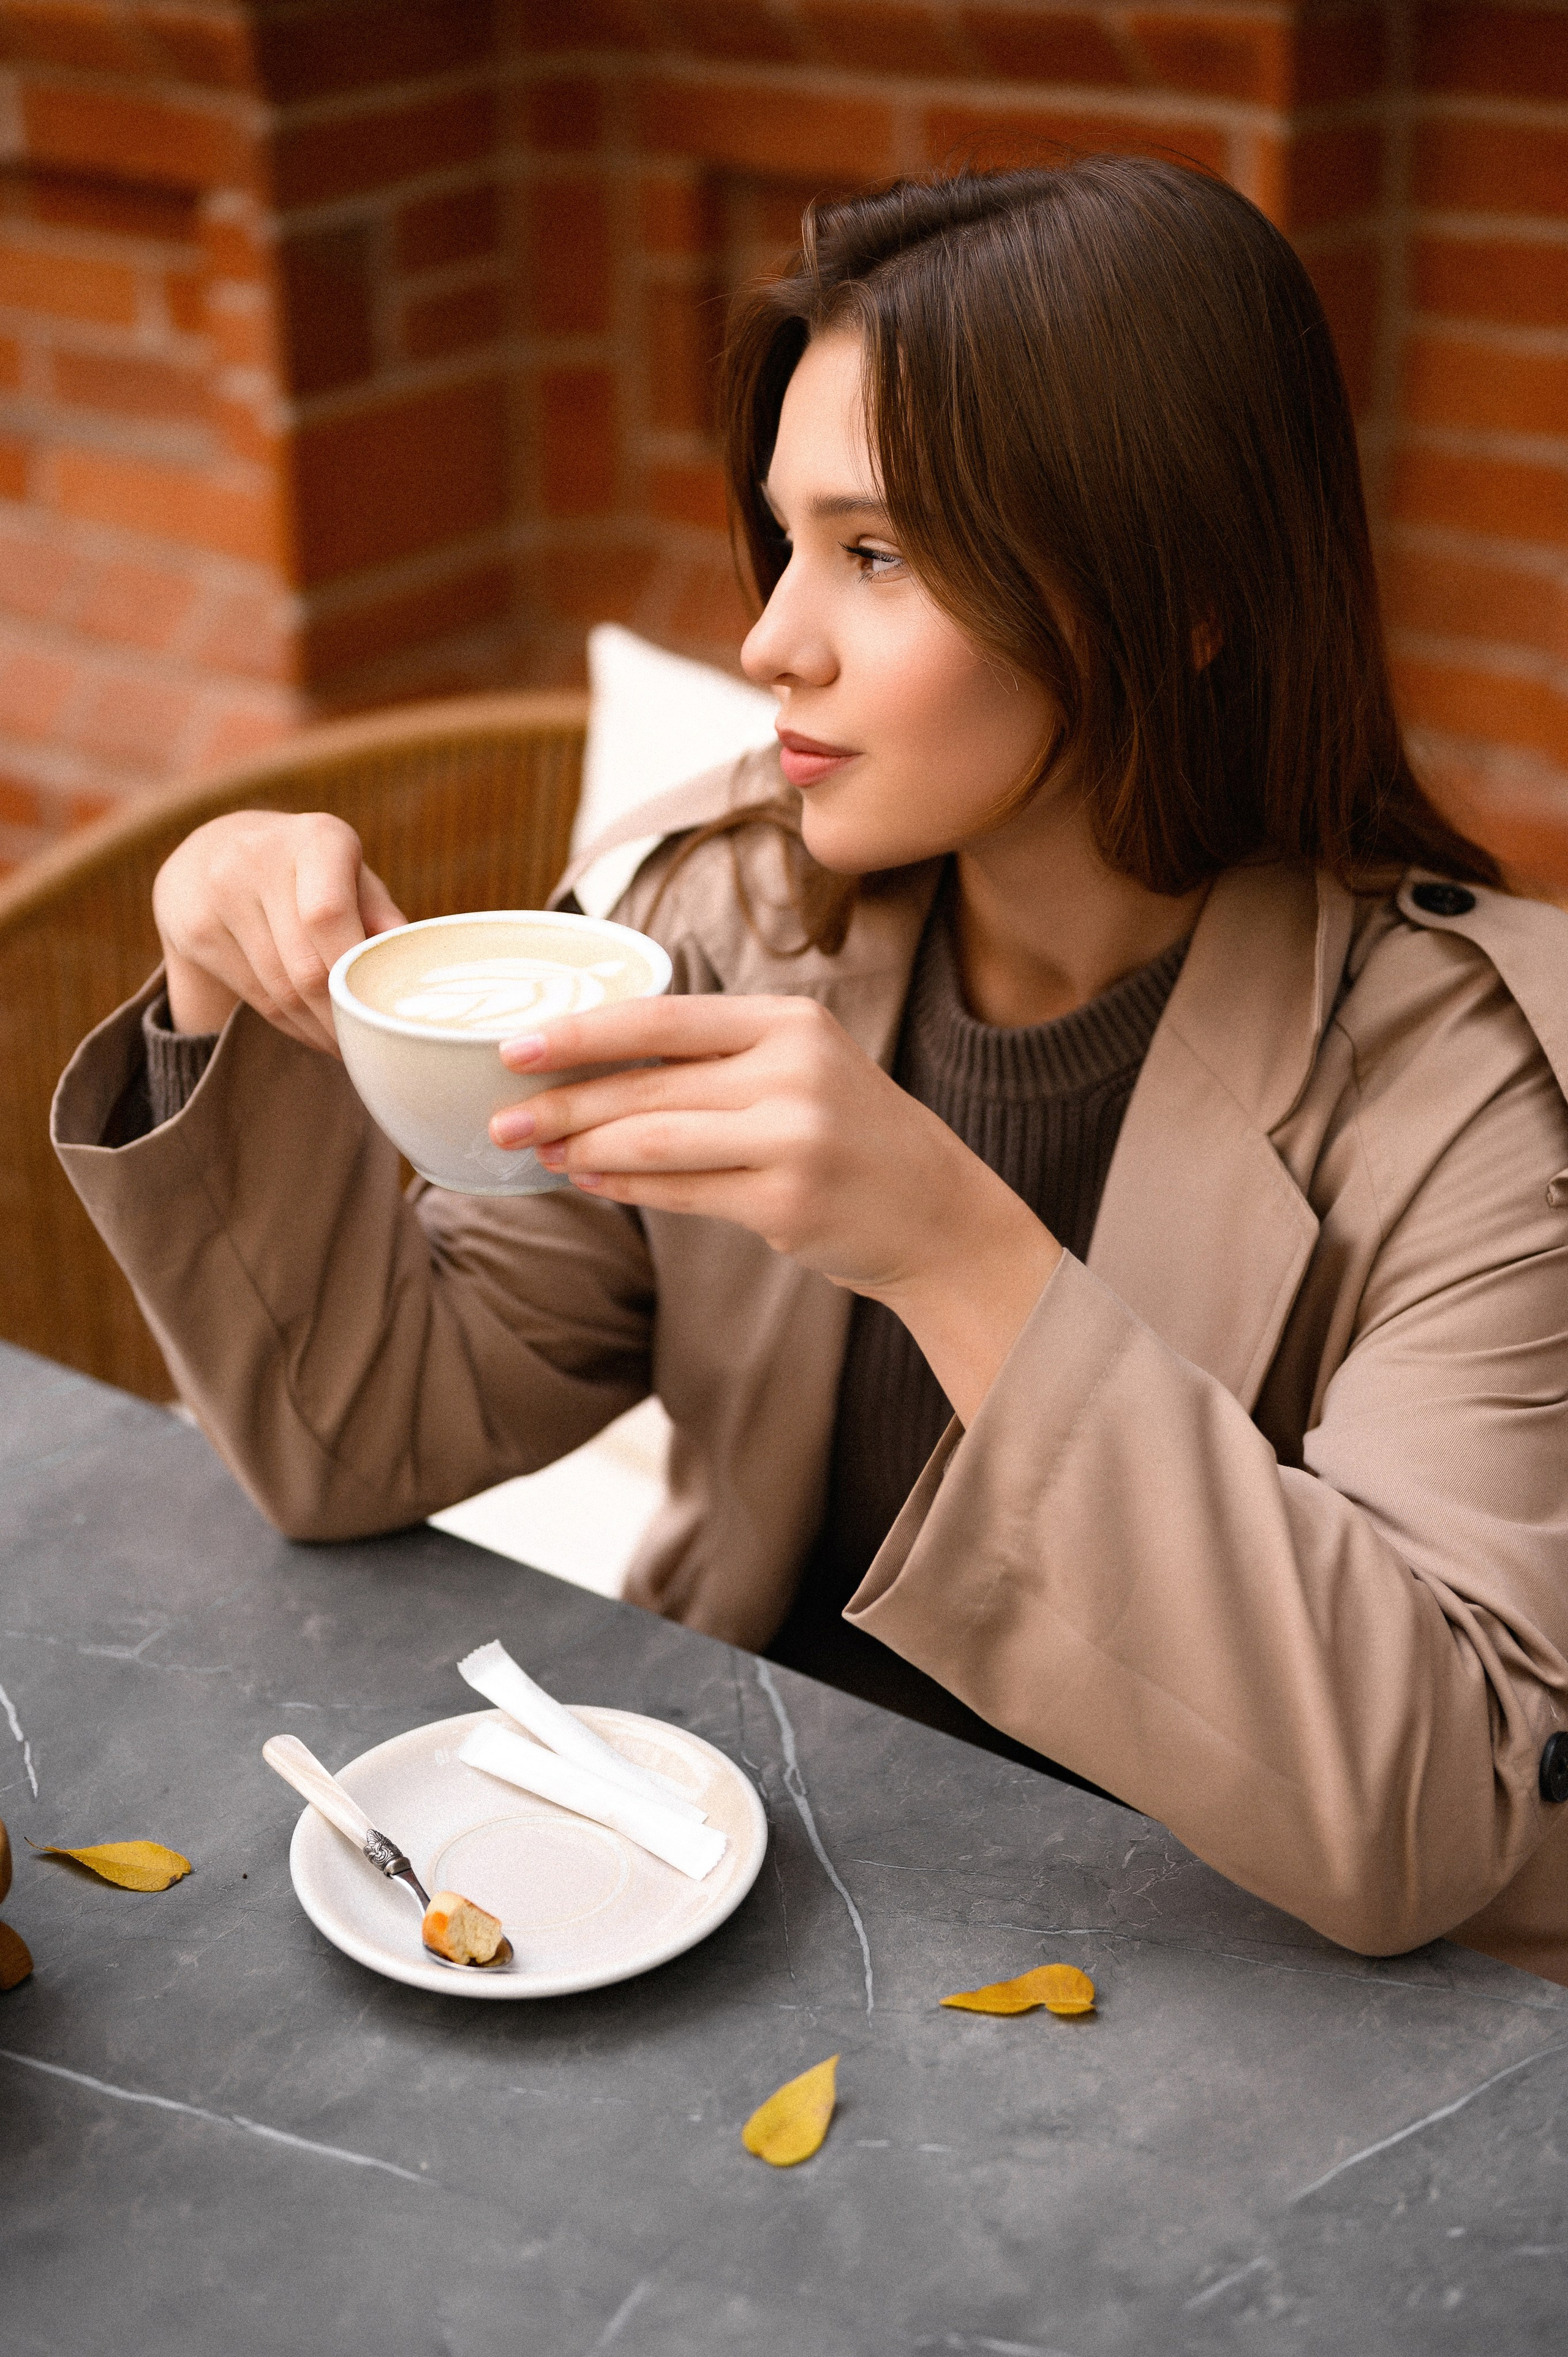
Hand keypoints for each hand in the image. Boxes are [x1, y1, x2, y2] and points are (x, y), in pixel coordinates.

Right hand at [151, 811, 405, 1054]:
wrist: (210, 852)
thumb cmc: (306, 869)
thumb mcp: (348, 872)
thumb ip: (380, 913)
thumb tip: (409, 964)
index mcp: (315, 839)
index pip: (329, 915)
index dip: (353, 973)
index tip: (379, 1012)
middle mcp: (259, 858)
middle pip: (305, 965)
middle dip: (341, 1018)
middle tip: (369, 1046)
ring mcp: (220, 894)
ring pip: (280, 989)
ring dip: (318, 1029)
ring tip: (346, 1046)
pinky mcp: (195, 931)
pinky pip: (256, 995)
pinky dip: (290, 1024)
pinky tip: (312, 1032)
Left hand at [491, 995, 1061, 1422]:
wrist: (936, 1213)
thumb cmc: (847, 1135)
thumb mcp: (797, 1067)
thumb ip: (712, 1058)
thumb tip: (590, 1065)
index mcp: (787, 1021)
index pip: (661, 1016)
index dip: (580, 1031)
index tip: (513, 1045)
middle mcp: (793, 1071)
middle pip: (648, 1082)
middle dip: (563, 1101)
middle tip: (501, 1116)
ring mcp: (794, 1138)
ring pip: (655, 1140)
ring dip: (583, 1147)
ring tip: (535, 1150)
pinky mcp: (788, 1201)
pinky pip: (681, 1192)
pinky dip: (624, 1185)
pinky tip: (587, 1179)